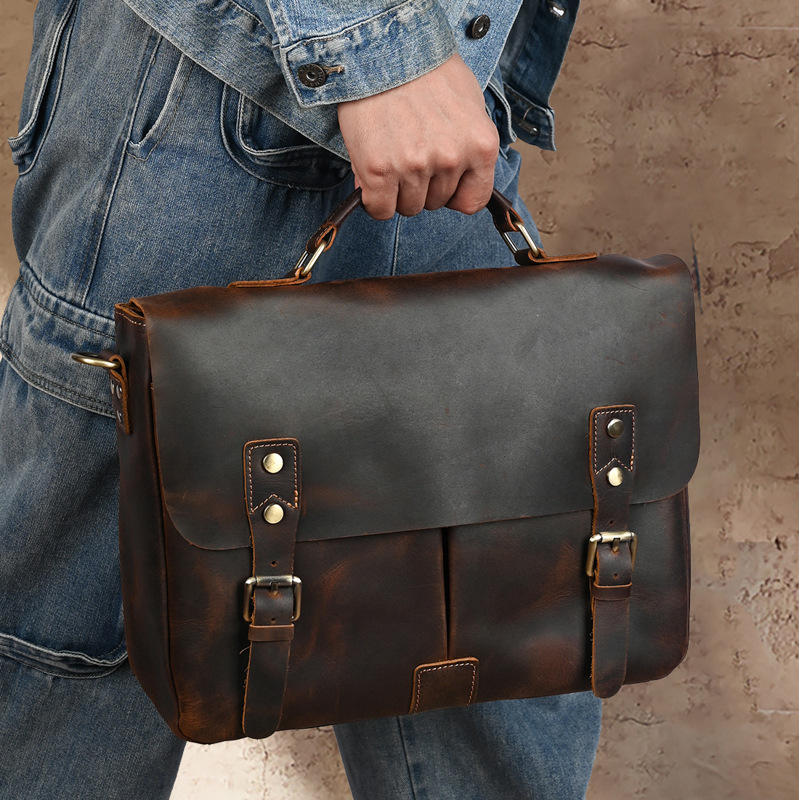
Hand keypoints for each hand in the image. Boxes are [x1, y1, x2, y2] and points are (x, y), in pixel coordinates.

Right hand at [337, 53, 498, 219]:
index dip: (454, 195)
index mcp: (480, 145)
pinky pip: (380, 209)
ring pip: (408, 207)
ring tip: (392, 155)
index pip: (472, 201)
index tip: (441, 185)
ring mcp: (415, 166)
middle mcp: (451, 159)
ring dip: (397, 191)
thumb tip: (448, 186)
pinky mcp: (380, 170)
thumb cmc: (425, 69)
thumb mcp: (467, 105)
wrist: (382, 46)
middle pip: (436, 203)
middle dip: (422, 186)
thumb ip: (465, 148)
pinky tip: (373, 178)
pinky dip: (374, 201)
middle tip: (410, 153)